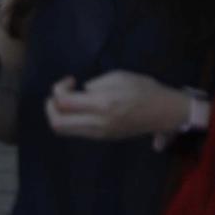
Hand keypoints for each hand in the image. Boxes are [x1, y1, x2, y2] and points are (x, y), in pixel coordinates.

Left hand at [45, 71, 184, 140]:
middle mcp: (97, 122)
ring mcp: (98, 133)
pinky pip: (76, 131)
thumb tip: (81, 91)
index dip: (59, 89)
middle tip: (57, 95)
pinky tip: (81, 108)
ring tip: (68, 101)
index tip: (71, 80)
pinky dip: (71, 120)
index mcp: (102, 104)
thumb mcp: (120, 77)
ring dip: (59, 115)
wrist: (163, 113)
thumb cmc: (145, 89)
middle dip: (50, 107)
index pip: (64, 102)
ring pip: (64, 130)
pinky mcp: (102, 137)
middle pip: (57, 123)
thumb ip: (96, 84)